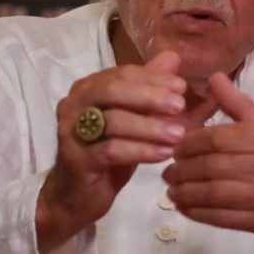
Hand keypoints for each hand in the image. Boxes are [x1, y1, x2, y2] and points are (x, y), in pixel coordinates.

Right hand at [36, 51, 187, 253]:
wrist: (76, 196)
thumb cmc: (107, 154)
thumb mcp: (132, 120)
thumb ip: (150, 89)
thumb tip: (173, 57)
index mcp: (87, 89)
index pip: (122, 74)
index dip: (153, 79)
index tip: (182, 88)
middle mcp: (74, 105)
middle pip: (113, 91)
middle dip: (150, 96)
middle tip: (180, 106)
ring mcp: (71, 132)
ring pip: (113, 121)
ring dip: (150, 127)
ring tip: (178, 135)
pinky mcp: (77, 160)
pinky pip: (111, 150)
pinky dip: (141, 150)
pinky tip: (164, 154)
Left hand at [162, 72, 253, 253]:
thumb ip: (240, 106)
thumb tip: (212, 77)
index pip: (220, 138)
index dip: (191, 143)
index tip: (176, 146)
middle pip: (213, 166)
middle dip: (184, 169)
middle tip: (167, 169)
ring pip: (214, 193)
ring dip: (186, 192)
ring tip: (172, 189)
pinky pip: (223, 218)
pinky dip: (199, 213)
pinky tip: (185, 208)